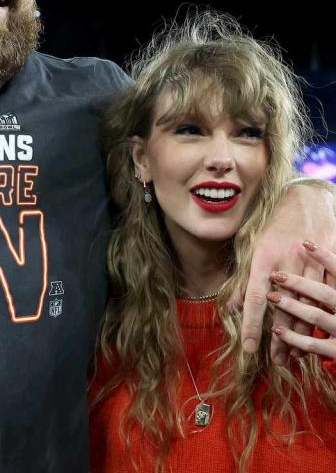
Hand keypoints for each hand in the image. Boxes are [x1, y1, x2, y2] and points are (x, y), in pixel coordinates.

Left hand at [239, 182, 335, 363]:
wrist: (306, 199)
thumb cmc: (274, 226)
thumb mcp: (254, 249)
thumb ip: (245, 280)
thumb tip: (234, 308)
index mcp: (264, 259)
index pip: (255, 299)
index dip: (252, 326)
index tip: (249, 349)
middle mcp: (288, 263)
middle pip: (285, 309)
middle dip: (281, 338)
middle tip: (276, 362)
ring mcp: (311, 264)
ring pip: (309, 306)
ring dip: (302, 333)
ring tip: (296, 355)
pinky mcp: (330, 262)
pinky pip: (327, 294)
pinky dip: (322, 315)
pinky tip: (318, 334)